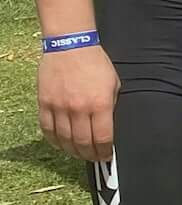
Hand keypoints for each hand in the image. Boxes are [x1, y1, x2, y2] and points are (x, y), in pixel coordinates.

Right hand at [38, 45, 119, 162]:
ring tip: (79, 153)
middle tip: (94, 158)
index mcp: (100, 104)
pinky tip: (61, 144)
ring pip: (64, 140)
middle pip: (83, 143)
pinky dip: (54, 141)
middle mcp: (79, 109)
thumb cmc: (96, 63)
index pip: (102, 138)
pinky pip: (47, 130)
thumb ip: (110, 106)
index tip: (106, 155)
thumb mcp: (113, 84)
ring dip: (73, 151)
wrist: (70, 46)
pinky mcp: (45, 103)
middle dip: (90, 155)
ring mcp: (59, 107)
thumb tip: (109, 127)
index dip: (104, 151)